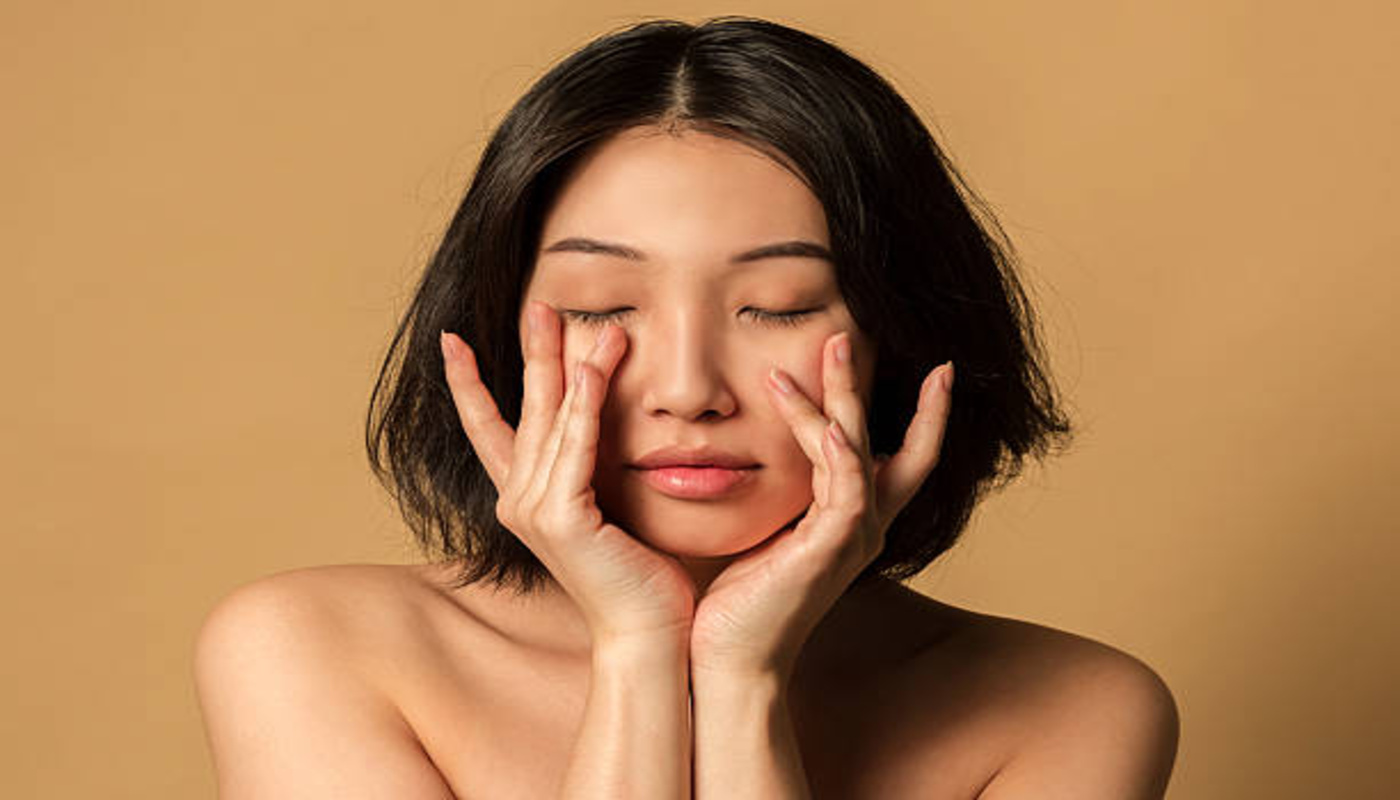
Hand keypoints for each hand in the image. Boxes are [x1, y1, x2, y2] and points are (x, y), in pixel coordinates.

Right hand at [440, 301, 695, 644]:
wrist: (647, 630)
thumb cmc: (638, 575)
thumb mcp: (610, 506)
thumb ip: (596, 466)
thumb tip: (607, 419)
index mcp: (525, 500)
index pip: (490, 430)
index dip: (469, 386)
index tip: (453, 341)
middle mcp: (519, 502)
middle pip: (523, 411)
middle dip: (532, 355)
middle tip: (540, 303)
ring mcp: (535, 512)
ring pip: (552, 422)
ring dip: (571, 368)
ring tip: (590, 323)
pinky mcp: (563, 520)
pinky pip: (576, 448)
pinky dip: (584, 407)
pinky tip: (592, 369)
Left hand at [688, 331, 952, 677]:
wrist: (730, 658)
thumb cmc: (740, 603)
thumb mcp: (769, 534)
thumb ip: (783, 497)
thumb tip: (760, 454)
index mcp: (851, 524)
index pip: (899, 460)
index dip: (923, 417)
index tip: (937, 370)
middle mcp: (863, 528)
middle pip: (891, 443)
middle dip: (872, 388)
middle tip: (850, 335)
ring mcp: (852, 538)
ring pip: (859, 449)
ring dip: (842, 397)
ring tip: (826, 348)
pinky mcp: (830, 547)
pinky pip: (844, 483)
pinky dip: (834, 445)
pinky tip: (810, 412)